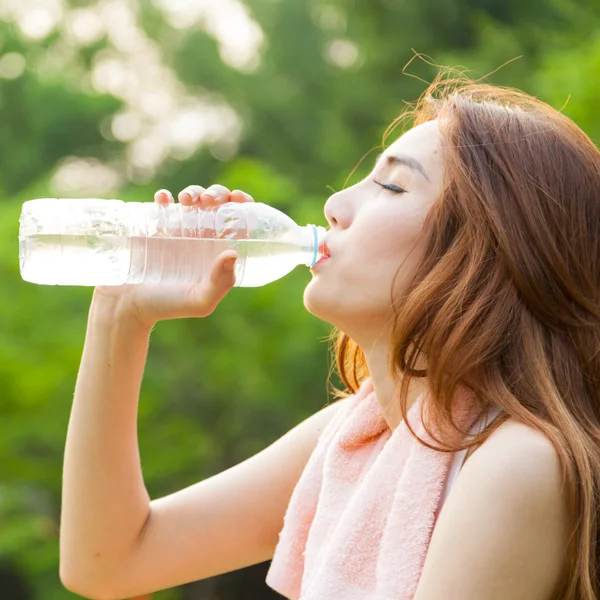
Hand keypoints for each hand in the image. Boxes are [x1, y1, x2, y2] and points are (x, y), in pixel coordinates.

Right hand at [92, 184, 254, 327]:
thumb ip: (220, 284)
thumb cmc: (166, 307)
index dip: (242, 205)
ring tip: (187, 200)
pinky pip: (160, 204)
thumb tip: (232, 254)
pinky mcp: (151, 226)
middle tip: (209, 200)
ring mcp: (175, 230)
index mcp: (217, 251)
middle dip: (217, 193)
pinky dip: (164, 196)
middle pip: (216, 204)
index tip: (239, 199)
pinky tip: (164, 199)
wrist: (126, 307)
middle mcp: (200, 237)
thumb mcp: (199, 301)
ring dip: (194, 192)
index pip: (237, 222)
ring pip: (191, 198)